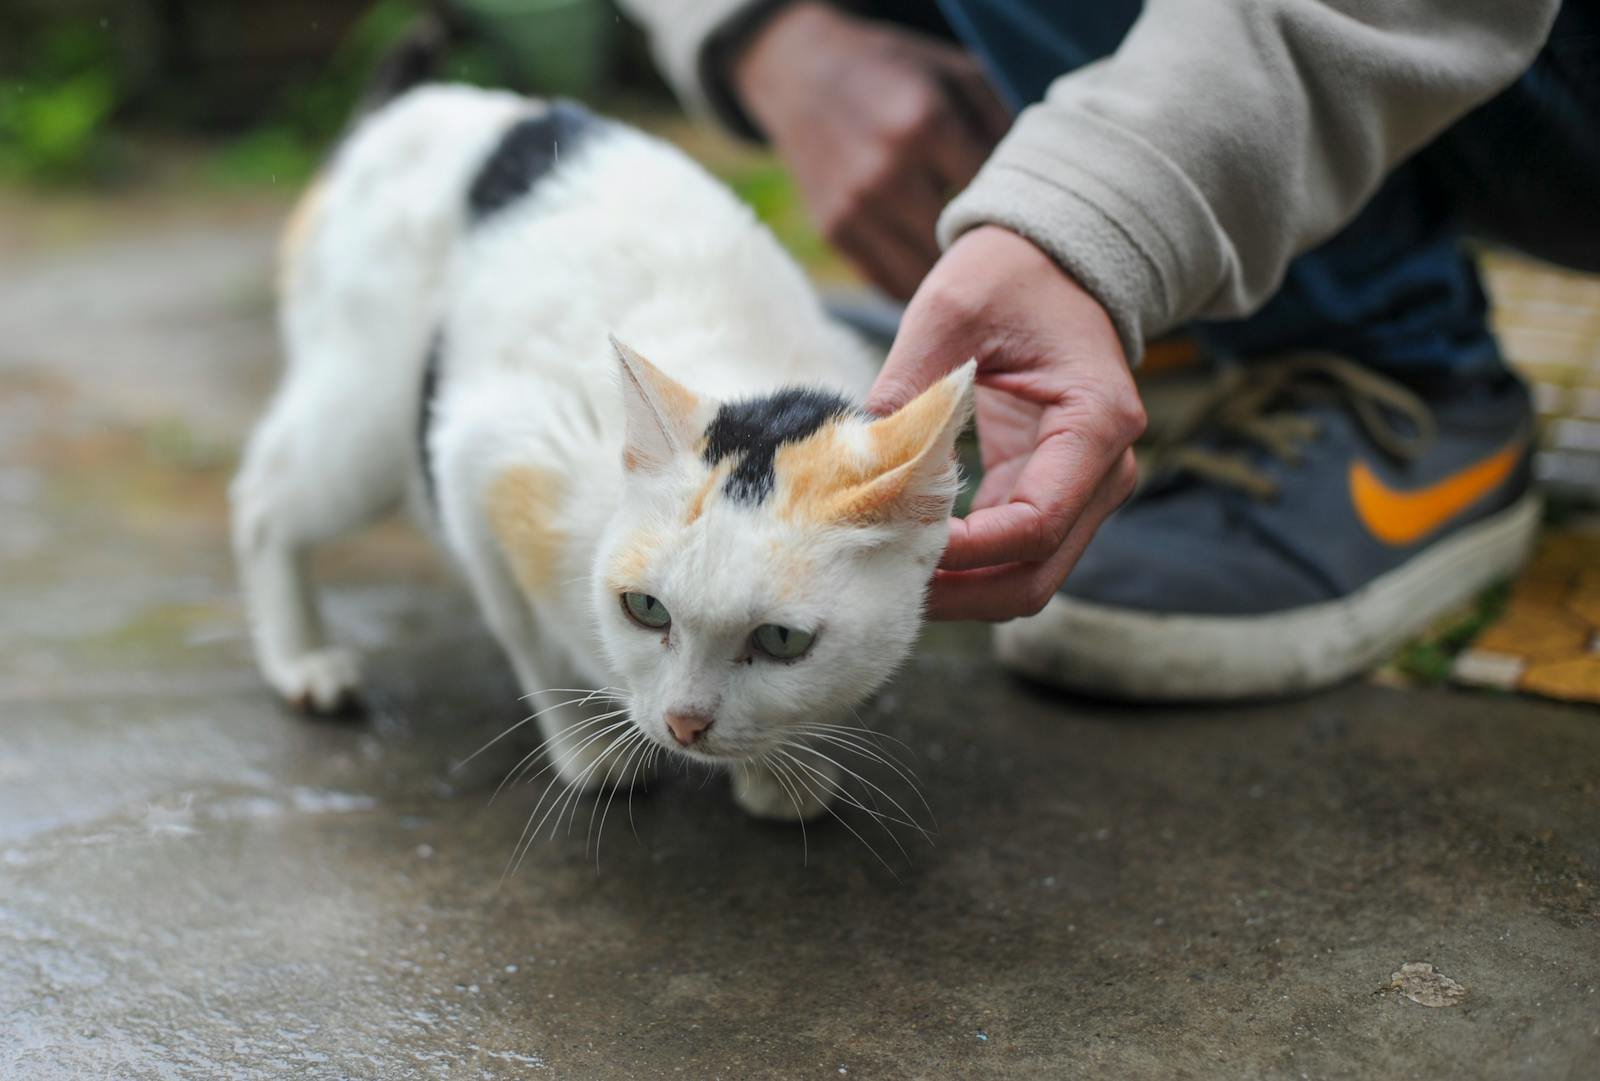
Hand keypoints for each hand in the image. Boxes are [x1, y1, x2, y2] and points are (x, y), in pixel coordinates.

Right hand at [732, 2, 1009, 299]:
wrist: (803, 72)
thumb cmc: (897, 72)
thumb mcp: (956, 75)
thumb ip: (1002, 124)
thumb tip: (1040, 188)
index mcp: (927, 124)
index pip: (997, 197)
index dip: (1021, 214)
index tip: (1034, 220)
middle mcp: (888, 173)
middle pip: (963, 247)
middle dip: (989, 256)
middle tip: (1011, 259)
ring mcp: (856, 209)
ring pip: (926, 280)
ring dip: (953, 282)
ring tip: (976, 275)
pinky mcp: (835, 232)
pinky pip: (889, 284)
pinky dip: (918, 288)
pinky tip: (937, 276)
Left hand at [869, 226, 1145, 621]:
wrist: (1054, 264)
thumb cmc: (1009, 277)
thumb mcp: (952, 311)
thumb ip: (910, 385)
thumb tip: (857, 455)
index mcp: (1095, 423)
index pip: (1035, 524)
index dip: (966, 552)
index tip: (897, 543)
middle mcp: (1105, 469)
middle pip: (1037, 575)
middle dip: (961, 594)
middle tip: (882, 587)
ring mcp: (1084, 489)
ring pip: (1026, 577)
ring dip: (960, 590)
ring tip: (886, 576)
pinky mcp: (1050, 491)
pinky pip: (1010, 553)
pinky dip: (962, 565)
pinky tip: (906, 552)